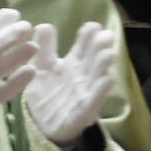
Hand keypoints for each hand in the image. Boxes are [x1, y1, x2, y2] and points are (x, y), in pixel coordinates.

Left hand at [25, 23, 115, 148]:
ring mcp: (84, 94)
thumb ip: (44, 48)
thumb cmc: (47, 92)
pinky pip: (92, 102)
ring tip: (110, 54)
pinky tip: (108, 80)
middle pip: (93, 60)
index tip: (92, 26)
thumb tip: (45, 25)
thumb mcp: (41, 68)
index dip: (88, 37)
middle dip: (99, 48)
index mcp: (73, 64)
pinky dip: (100, 92)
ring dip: (103, 67)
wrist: (44, 124)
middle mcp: (82, 77)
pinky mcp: (82, 113)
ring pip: (96, 78)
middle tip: (106, 36)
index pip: (83, 48)